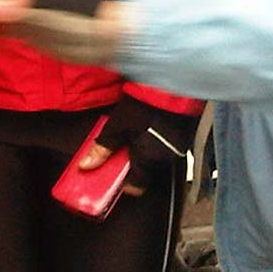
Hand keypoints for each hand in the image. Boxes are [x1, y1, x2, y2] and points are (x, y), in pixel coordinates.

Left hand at [78, 95, 197, 195]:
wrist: (170, 86)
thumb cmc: (143, 106)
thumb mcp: (116, 126)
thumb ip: (103, 148)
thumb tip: (86, 166)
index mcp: (148, 159)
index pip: (138, 185)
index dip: (126, 184)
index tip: (117, 179)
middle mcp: (167, 157)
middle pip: (148, 169)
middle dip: (135, 161)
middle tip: (122, 149)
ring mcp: (180, 147)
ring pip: (159, 156)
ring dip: (147, 150)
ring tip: (135, 134)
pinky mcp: (187, 135)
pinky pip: (170, 144)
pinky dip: (159, 140)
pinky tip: (150, 127)